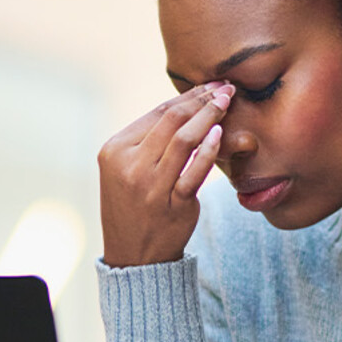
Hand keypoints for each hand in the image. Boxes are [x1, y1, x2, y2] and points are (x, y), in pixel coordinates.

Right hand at [96, 81, 234, 266]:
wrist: (134, 257)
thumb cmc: (134, 206)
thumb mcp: (126, 170)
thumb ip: (148, 141)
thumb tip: (186, 104)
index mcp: (114, 151)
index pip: (155, 113)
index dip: (186, 96)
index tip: (209, 85)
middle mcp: (129, 166)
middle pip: (171, 120)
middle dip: (202, 99)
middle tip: (225, 88)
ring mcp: (150, 186)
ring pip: (184, 139)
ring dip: (209, 115)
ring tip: (227, 102)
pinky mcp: (173, 204)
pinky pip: (195, 170)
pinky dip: (210, 149)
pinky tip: (221, 133)